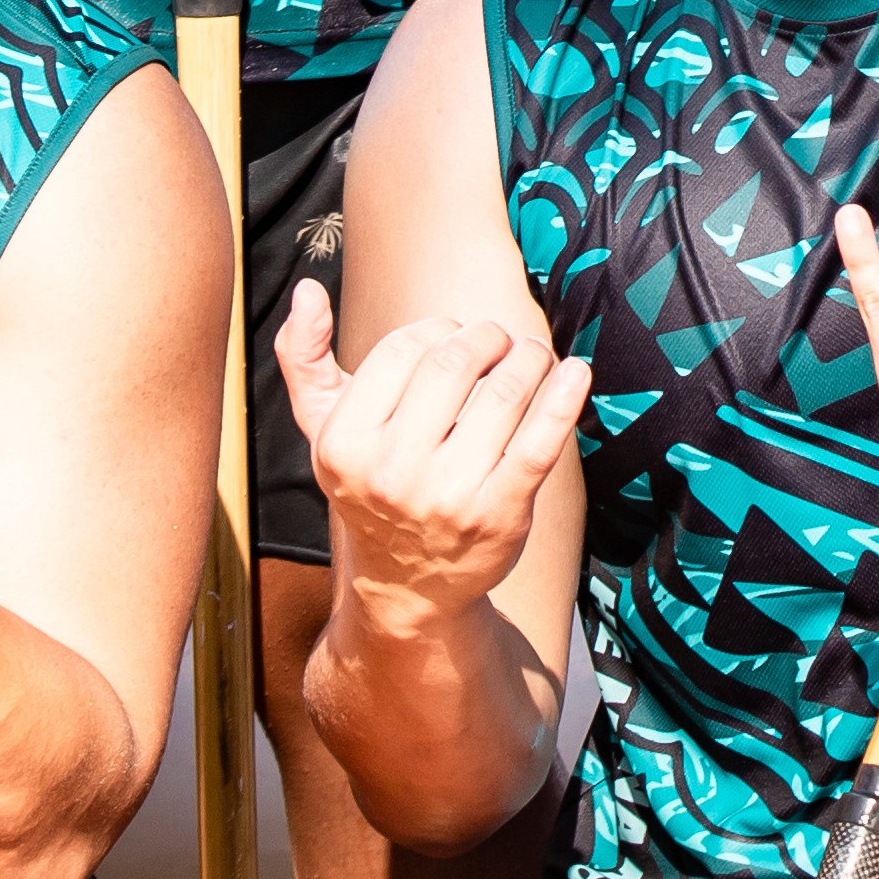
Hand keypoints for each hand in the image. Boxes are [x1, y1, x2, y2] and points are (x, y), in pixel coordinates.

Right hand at [285, 286, 582, 618]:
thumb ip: (303, 360)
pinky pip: (541, 442)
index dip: (438, 329)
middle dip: (488, 337)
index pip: (404, 347)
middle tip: (499, 342)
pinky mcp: (500, 514)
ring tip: (532, 356)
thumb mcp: (324, 433)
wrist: (408, 588)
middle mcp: (393, 472)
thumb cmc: (371, 490)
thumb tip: (307, 290)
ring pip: (506, 392)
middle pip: (457, 361)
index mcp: (345, 444)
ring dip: (530, 357)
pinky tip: (575, 373)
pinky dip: (564, 398)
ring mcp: (449, 495)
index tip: (451, 340)